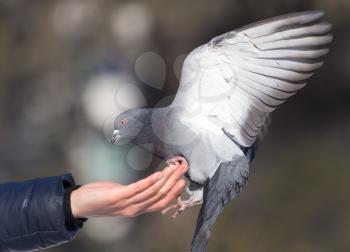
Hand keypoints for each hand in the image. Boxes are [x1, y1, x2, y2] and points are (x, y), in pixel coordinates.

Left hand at [70, 162, 187, 217]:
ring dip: (166, 178)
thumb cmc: (102, 199)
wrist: (80, 204)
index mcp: (138, 208)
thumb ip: (137, 193)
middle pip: (160, 195)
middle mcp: (135, 208)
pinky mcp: (118, 196)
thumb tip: (150, 184)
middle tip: (183, 168)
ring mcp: (127, 203)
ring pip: (152, 191)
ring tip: (174, 167)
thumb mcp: (123, 197)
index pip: (162, 202)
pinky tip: (158, 173)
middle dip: (174, 181)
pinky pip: (138, 189)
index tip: (184, 179)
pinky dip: (150, 181)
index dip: (175, 192)